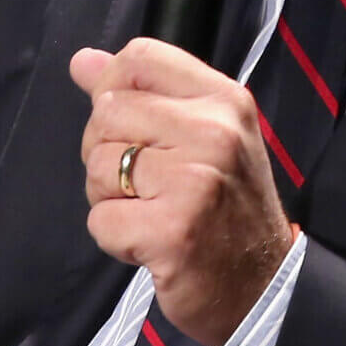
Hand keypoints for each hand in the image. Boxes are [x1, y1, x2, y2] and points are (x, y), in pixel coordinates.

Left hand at [73, 38, 297, 345]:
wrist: (263, 287)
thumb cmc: (226, 209)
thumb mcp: (202, 137)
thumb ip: (143, 94)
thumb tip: (82, 61)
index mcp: (223, 101)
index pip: (141, 58)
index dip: (112, 86)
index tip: (126, 125)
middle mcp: (214, 132)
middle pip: (107, 112)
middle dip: (106, 152)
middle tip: (145, 184)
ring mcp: (195, 182)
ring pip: (99, 166)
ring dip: (110, 198)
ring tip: (151, 212)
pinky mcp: (172, 231)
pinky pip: (101, 220)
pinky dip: (115, 238)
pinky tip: (150, 243)